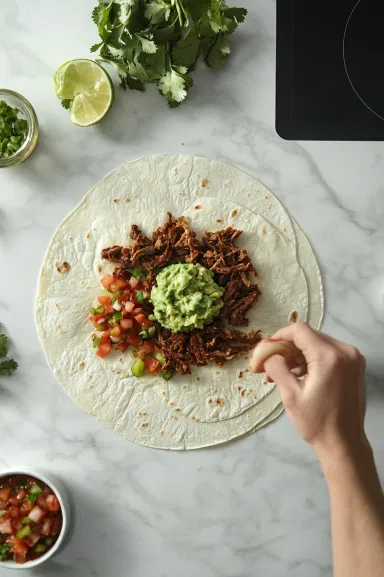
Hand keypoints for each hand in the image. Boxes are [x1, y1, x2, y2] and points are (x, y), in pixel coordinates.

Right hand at [250, 323, 366, 459]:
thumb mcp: (290, 395)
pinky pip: (328, 352)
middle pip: (309, 335)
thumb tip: (268, 354)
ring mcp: (353, 358)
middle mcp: (345, 352)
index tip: (267, 348)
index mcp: (329, 357)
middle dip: (288, 347)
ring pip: (318, 343)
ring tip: (282, 372)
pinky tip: (299, 375)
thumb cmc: (317, 423)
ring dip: (299, 354)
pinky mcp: (355, 366)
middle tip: (271, 362)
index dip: (280, 336)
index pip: (300, 331)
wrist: (344, 444)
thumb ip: (277, 368)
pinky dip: (312, 359)